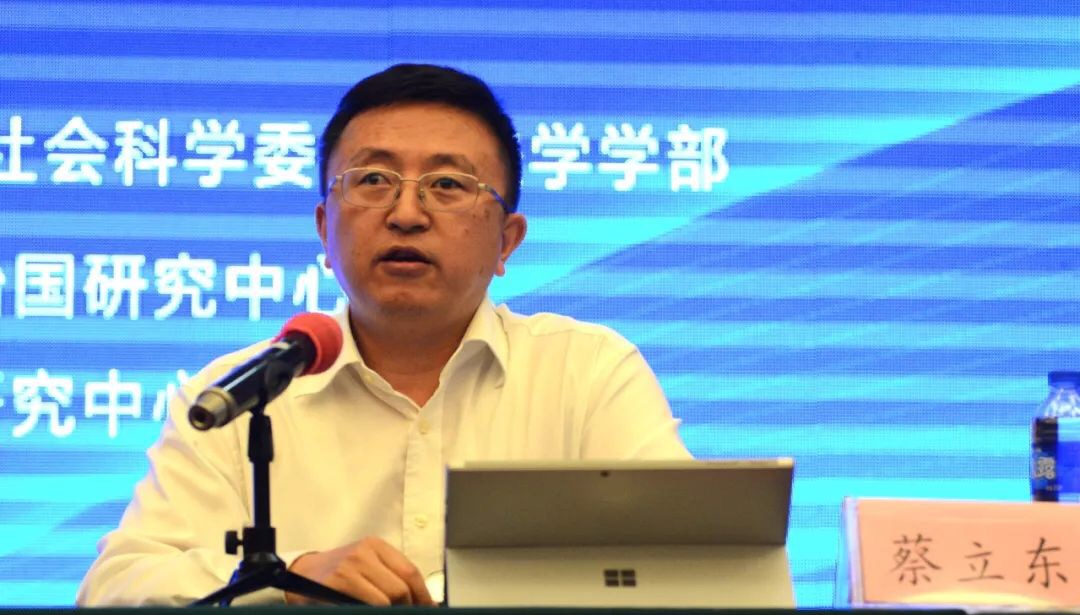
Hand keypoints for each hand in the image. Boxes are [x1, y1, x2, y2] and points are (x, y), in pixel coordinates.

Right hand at [285, 536, 434, 605]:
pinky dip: (373, 611)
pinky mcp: (336, 584)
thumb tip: (421, 599)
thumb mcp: (368, 563)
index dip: (423, 596)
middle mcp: (363, 554)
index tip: (428, 608)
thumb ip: (391, 575)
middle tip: (408, 614)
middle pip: (400, 589)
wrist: (304, 573)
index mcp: (376, 545)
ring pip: (385, 601)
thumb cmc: (340, 571)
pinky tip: (373, 611)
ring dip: (392, 611)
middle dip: (408, 608)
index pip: (410, 572)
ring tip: (392, 613)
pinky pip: (365, 607)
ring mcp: (348, 569)